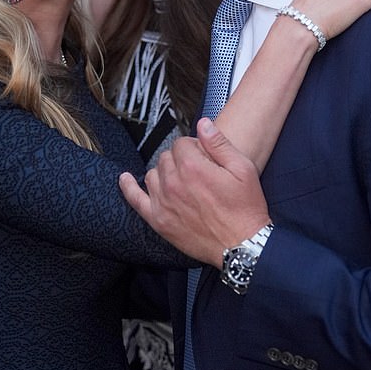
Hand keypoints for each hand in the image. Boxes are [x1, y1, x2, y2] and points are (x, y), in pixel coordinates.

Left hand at [119, 118, 270, 267]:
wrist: (242, 245)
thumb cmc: (245, 209)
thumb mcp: (243, 169)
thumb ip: (219, 143)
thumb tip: (203, 124)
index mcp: (193, 168)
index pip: (181, 143)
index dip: (195, 147)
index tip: (204, 156)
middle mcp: (173, 183)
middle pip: (166, 157)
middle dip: (180, 159)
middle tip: (197, 171)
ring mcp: (163, 202)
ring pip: (153, 174)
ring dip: (164, 173)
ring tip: (181, 181)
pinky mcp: (159, 221)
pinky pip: (135, 199)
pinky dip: (128, 187)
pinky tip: (125, 179)